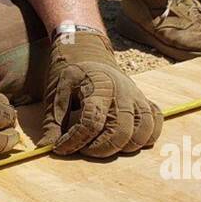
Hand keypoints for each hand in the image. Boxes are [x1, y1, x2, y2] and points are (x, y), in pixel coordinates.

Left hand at [40, 30, 162, 157]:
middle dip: (99, 149)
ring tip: (102, 146)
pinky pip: (155, 123)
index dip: (75, 140)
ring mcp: (137, 97)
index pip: (91, 123)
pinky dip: (146, 137)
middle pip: (119, 132)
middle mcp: (122, 92)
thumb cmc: (73, 74)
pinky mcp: (145, 101)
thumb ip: (52, 121)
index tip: (60, 147)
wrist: (90, 52)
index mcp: (98, 86)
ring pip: (141, 132)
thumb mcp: (57, 91)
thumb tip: (45, 148)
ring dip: (121, 147)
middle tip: (83, 149)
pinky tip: (127, 141)